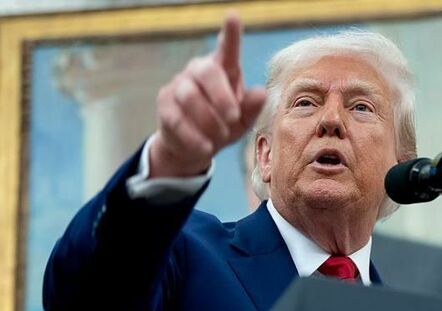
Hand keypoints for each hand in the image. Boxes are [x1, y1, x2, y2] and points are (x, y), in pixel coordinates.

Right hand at [149, 12, 265, 177]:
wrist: (197, 147)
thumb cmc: (225, 125)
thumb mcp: (244, 120)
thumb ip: (252, 107)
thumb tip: (261, 93)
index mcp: (224, 69)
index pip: (227, 48)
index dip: (230, 34)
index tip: (233, 17)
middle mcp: (199, 70)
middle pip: (206, 72)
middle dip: (221, 97)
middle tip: (234, 118)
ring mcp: (179, 85)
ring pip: (189, 97)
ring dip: (208, 120)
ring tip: (220, 137)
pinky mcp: (165, 104)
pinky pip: (177, 119)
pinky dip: (194, 137)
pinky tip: (205, 147)